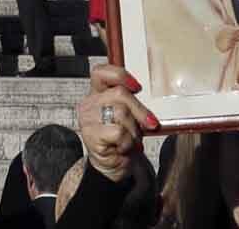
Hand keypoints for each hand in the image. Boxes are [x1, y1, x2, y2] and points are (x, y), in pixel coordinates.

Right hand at [77, 64, 159, 182]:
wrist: (111, 166)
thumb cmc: (121, 138)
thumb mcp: (127, 115)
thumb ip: (130, 102)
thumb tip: (147, 96)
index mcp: (97, 94)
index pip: (101, 72)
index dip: (120, 75)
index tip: (137, 87)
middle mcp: (89, 104)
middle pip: (120, 93)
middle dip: (140, 110)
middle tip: (149, 123)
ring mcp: (89, 119)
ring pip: (121, 113)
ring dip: (133, 130)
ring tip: (130, 139)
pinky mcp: (92, 136)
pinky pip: (119, 132)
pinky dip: (128, 142)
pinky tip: (122, 147)